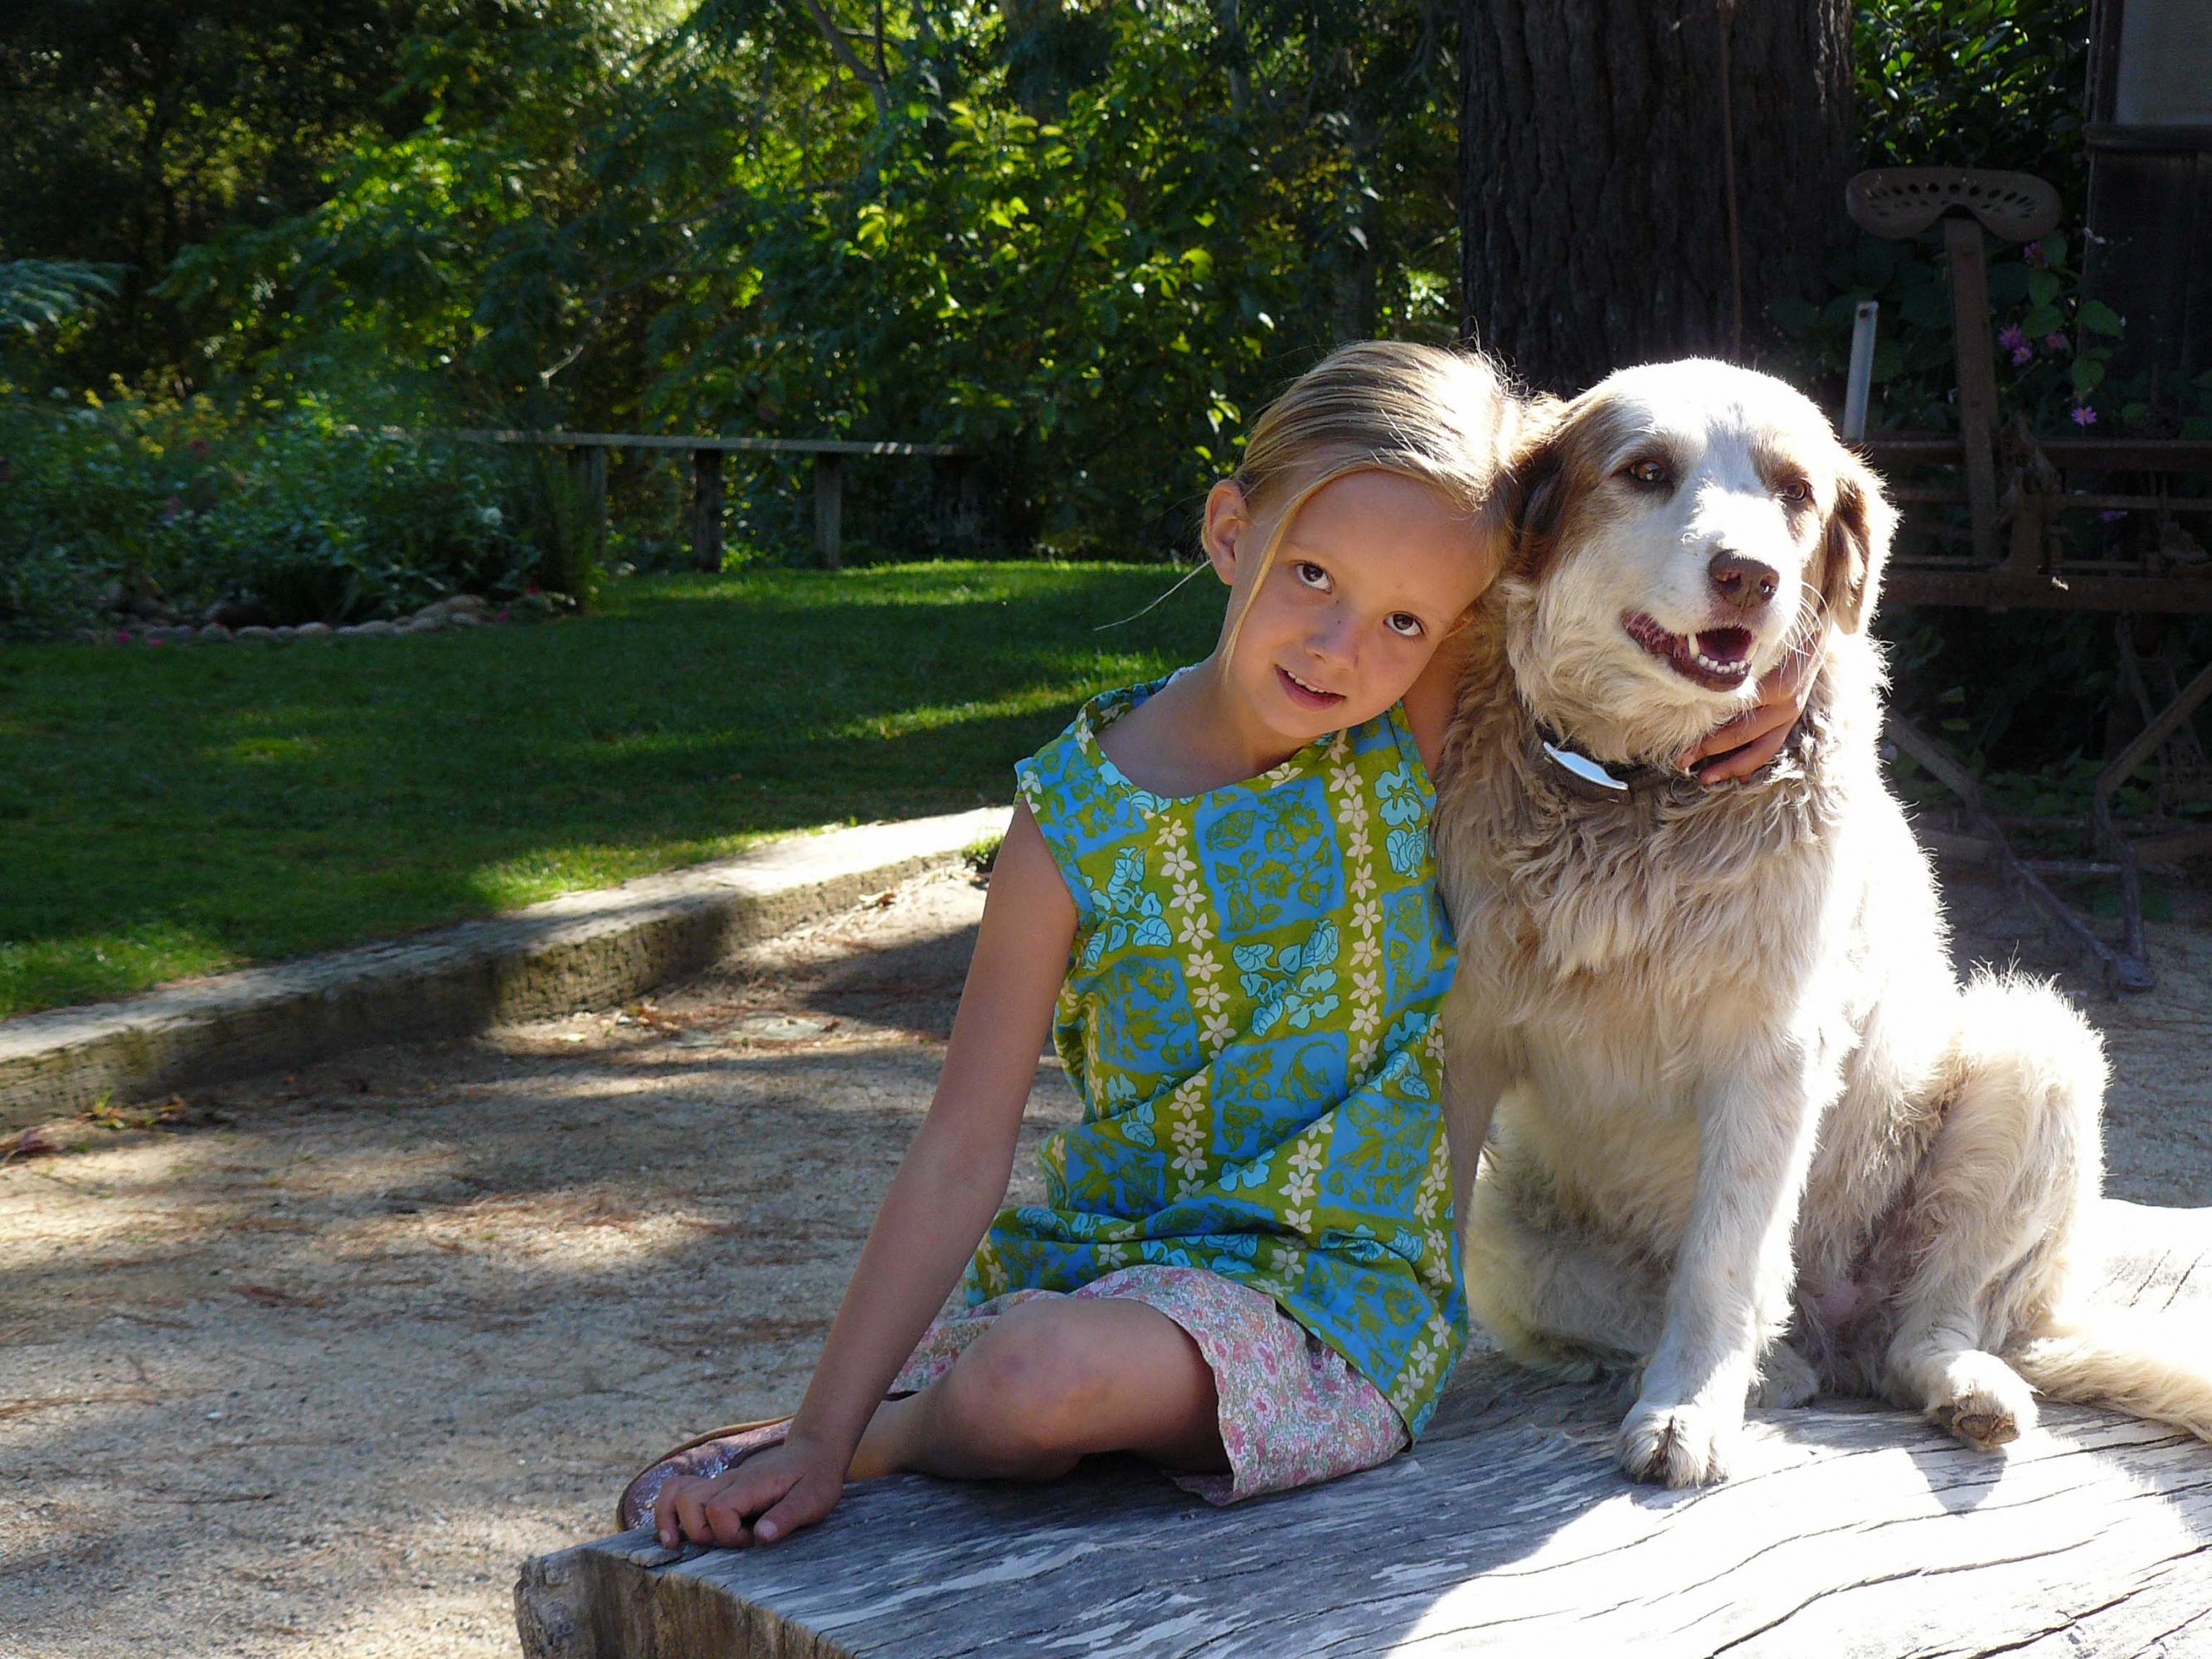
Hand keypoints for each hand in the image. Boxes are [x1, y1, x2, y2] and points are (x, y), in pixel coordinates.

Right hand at [653, 1434, 846, 1548]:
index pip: (718, 1510)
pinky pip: (681, 1491)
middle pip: (686, 1501)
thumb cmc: (815, 1477)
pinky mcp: (718, 1489)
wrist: (813, 1451)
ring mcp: (720, 1483)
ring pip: (676, 1493)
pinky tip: (676, 1531)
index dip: (728, 1533)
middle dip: (697, 1531)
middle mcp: (728, 1481)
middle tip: (726, 1542)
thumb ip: (787, 1516)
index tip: (752, 1539)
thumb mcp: (813, 1499)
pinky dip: (670, 1510)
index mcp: (750, 1485)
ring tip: (674, 1543)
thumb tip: (761, 1536)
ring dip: (670, 1519)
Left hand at [1679, 630, 1825, 784]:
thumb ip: (1736, 668)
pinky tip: (1737, 777)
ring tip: (1704, 778)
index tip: (1681, 745)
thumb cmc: (1777, 637)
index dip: (1707, 734)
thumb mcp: (1759, 647)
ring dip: (1731, 766)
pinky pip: (1771, 747)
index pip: (1734, 716)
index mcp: (1777, 687)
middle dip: (1709, 751)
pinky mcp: (1792, 719)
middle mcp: (1787, 705)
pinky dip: (1753, 763)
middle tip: (1680, 761)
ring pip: (1760, 750)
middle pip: (1743, 735)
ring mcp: (1791, 714)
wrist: (1816, 632)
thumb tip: (1696, 685)